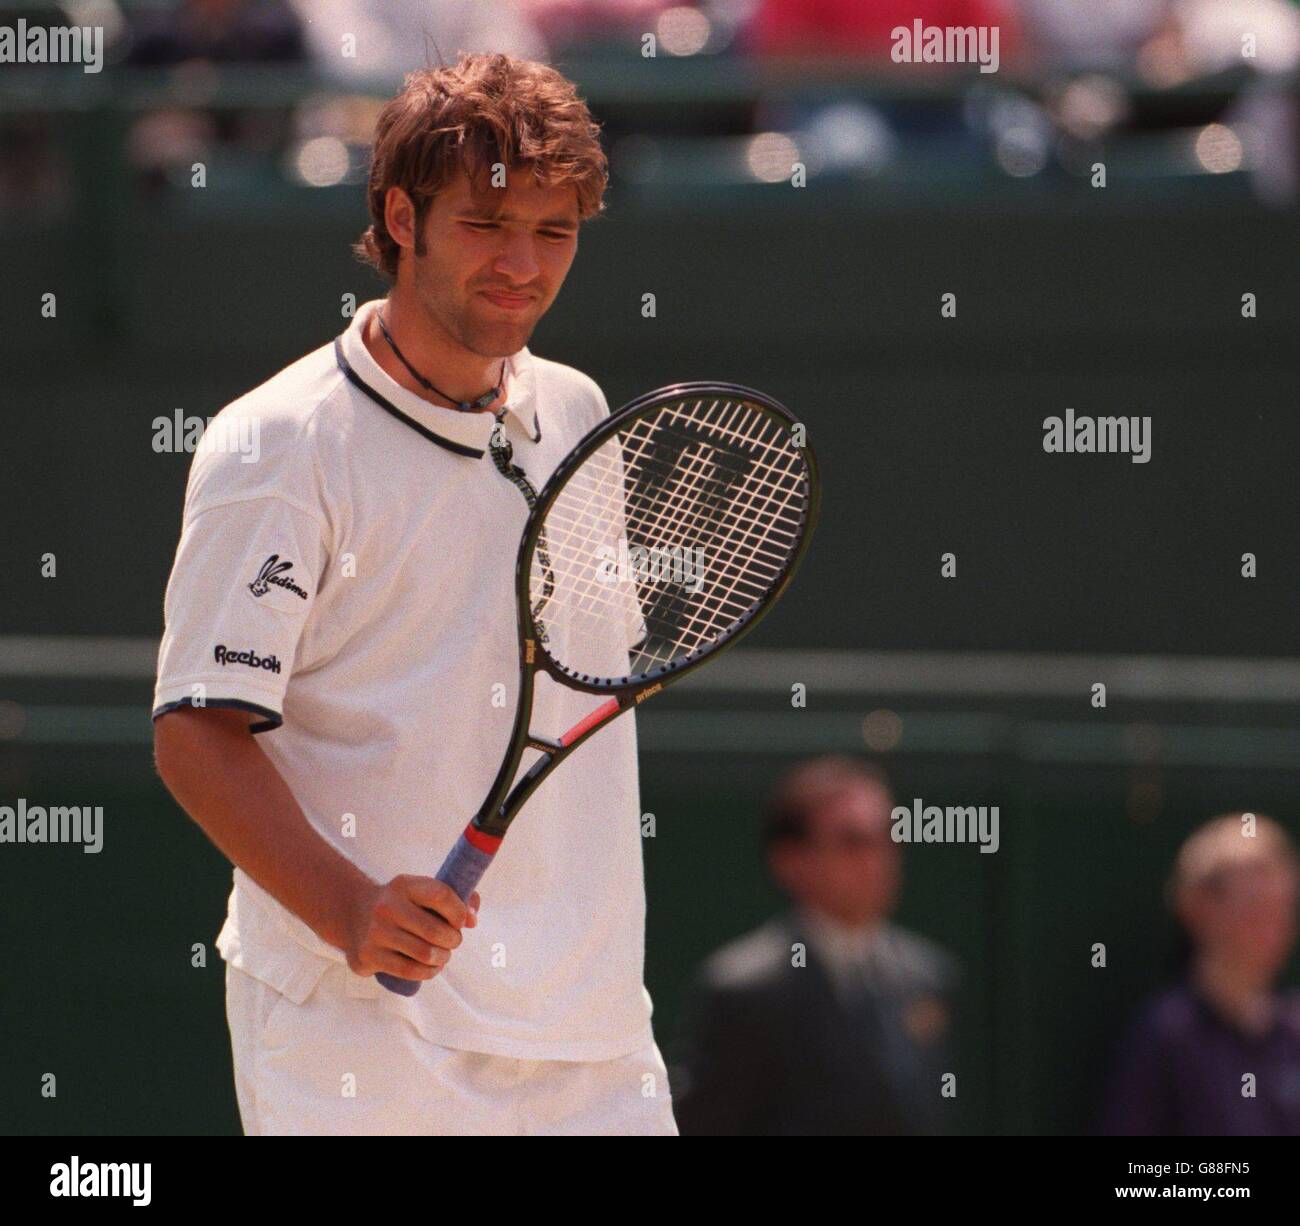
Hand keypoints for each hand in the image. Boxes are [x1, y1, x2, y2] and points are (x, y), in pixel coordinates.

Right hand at [340, 875, 479, 981]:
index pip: (440, 895)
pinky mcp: (367, 956)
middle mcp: (386, 907)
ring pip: (425, 954)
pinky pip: (409, 971)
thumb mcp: (421, 891)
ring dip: (443, 957)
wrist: (352, 913)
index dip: (459, 911)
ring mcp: (375, 933)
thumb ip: (456, 898)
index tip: (461, 920)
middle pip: (435, 931)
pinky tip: (432, 966)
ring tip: (443, 954)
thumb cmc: (402, 904)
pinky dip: (429, 972)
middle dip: (453, 940)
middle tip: (453, 941)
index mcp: (403, 885)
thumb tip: (472, 921)